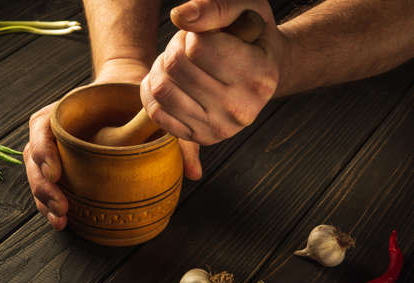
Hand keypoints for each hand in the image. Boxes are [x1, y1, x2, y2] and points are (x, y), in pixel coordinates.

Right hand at [24, 59, 201, 229]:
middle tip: (61, 207)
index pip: (43, 126)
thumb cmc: (138, 97)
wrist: (128, 87)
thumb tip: (195, 174)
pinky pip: (52, 180)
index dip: (44, 150)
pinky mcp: (69, 160)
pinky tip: (64, 219)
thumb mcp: (158, 112)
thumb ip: (178, 139)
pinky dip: (51, 200)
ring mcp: (62, 145)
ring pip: (39, 172)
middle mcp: (61, 128)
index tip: (55, 172)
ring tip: (60, 220)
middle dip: (42, 186)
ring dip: (44, 199)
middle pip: (36, 156)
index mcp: (71, 110)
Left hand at [140, 0, 287, 145]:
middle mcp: (241, 108)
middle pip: (176, 66)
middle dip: (175, 47)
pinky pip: (156, 112)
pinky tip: (170, 81)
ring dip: (161, 68)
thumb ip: (214, 8)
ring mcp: (220, 128)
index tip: (202, 36)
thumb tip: (179, 17)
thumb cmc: (251, 39)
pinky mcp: (200, 138)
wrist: (260, 77)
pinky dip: (154, 91)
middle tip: (187, 46)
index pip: (198, 47)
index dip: (192, 34)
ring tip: (178, 63)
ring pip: (162, 89)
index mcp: (260, 75)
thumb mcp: (245, 9)